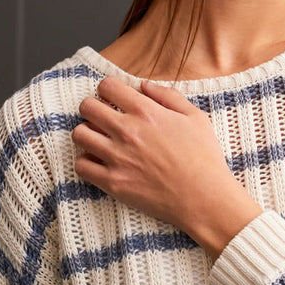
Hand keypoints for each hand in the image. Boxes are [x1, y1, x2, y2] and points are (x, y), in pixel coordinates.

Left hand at [72, 75, 241, 235]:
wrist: (204, 199)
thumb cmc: (205, 158)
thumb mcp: (196, 118)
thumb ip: (169, 96)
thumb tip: (144, 85)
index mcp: (146, 112)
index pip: (107, 86)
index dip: (108, 90)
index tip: (113, 100)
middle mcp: (127, 131)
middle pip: (87, 107)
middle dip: (93, 108)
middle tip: (102, 119)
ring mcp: (117, 157)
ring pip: (79, 134)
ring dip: (87, 134)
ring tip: (99, 141)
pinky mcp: (113, 183)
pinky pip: (81, 166)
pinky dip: (86, 162)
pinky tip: (99, 163)